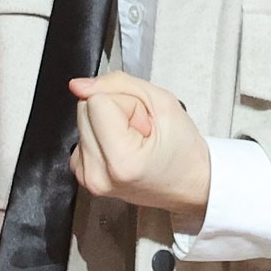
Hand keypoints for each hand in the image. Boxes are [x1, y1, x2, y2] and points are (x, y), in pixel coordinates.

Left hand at [68, 73, 210, 220]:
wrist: (192, 186)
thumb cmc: (184, 151)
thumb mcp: (162, 102)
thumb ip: (118, 84)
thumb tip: (78, 85)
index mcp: (120, 160)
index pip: (97, 101)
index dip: (126, 103)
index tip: (146, 124)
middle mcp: (98, 174)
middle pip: (84, 109)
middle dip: (114, 111)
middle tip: (141, 131)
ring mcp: (89, 178)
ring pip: (82, 121)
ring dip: (107, 124)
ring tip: (134, 142)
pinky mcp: (84, 177)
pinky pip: (82, 137)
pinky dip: (102, 137)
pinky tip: (123, 149)